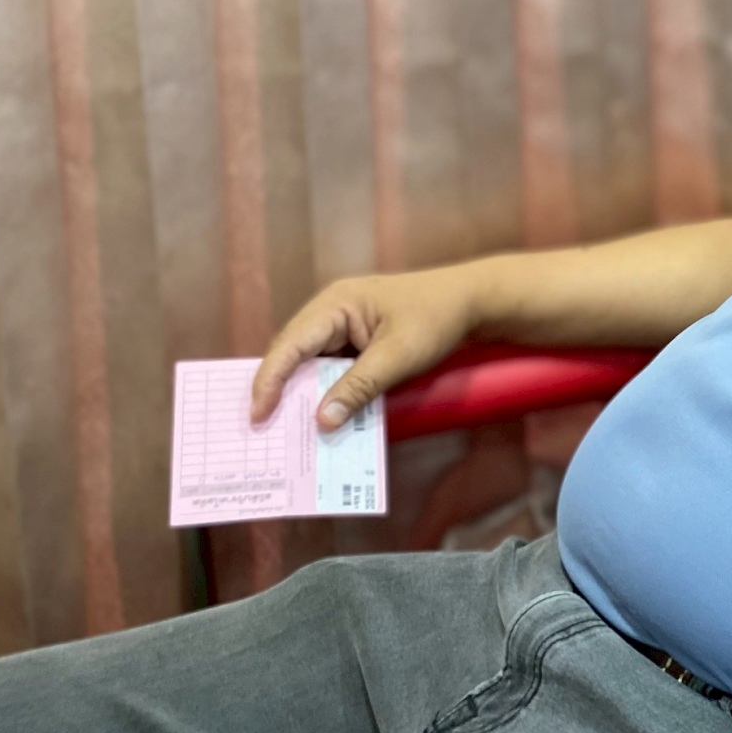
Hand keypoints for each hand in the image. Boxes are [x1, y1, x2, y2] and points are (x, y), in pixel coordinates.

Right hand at [251, 266, 480, 427]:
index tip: (257, 415)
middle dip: (279, 391)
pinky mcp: (358, 341)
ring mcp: (344, 326)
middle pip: (294, 355)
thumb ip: (359, 388)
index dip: (269, 380)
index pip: (289, 345)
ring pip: (311, 365)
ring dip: (303, 394)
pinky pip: (332, 368)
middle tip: (264, 431)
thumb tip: (321, 421)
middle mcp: (332, 312)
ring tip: (287, 431)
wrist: (474, 301)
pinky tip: (324, 417)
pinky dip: (326, 391)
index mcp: (335, 305)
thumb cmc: (437, 318)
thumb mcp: (398, 356)